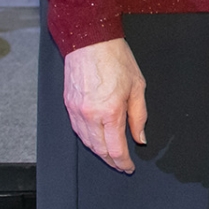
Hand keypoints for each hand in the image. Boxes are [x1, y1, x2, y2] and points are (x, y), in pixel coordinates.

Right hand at [62, 37, 147, 171]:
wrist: (90, 41)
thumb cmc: (115, 58)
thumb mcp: (137, 85)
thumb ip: (139, 115)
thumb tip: (140, 137)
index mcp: (110, 111)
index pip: (116, 148)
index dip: (123, 162)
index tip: (129, 167)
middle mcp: (90, 115)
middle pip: (100, 150)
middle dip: (111, 160)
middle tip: (121, 165)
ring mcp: (76, 111)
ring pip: (87, 142)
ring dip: (99, 152)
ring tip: (111, 156)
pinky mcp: (69, 105)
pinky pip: (77, 130)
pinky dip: (87, 140)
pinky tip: (95, 140)